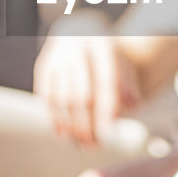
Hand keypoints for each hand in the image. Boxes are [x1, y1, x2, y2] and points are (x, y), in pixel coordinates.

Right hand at [33, 14, 142, 147]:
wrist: (80, 30)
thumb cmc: (106, 55)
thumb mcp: (121, 62)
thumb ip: (128, 82)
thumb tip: (134, 104)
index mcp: (102, 45)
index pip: (106, 81)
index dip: (107, 109)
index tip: (109, 133)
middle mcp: (77, 48)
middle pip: (81, 94)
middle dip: (87, 124)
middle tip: (93, 146)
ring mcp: (58, 56)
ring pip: (62, 98)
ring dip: (70, 126)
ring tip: (80, 143)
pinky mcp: (43, 65)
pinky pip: (46, 96)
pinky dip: (54, 118)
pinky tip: (62, 134)